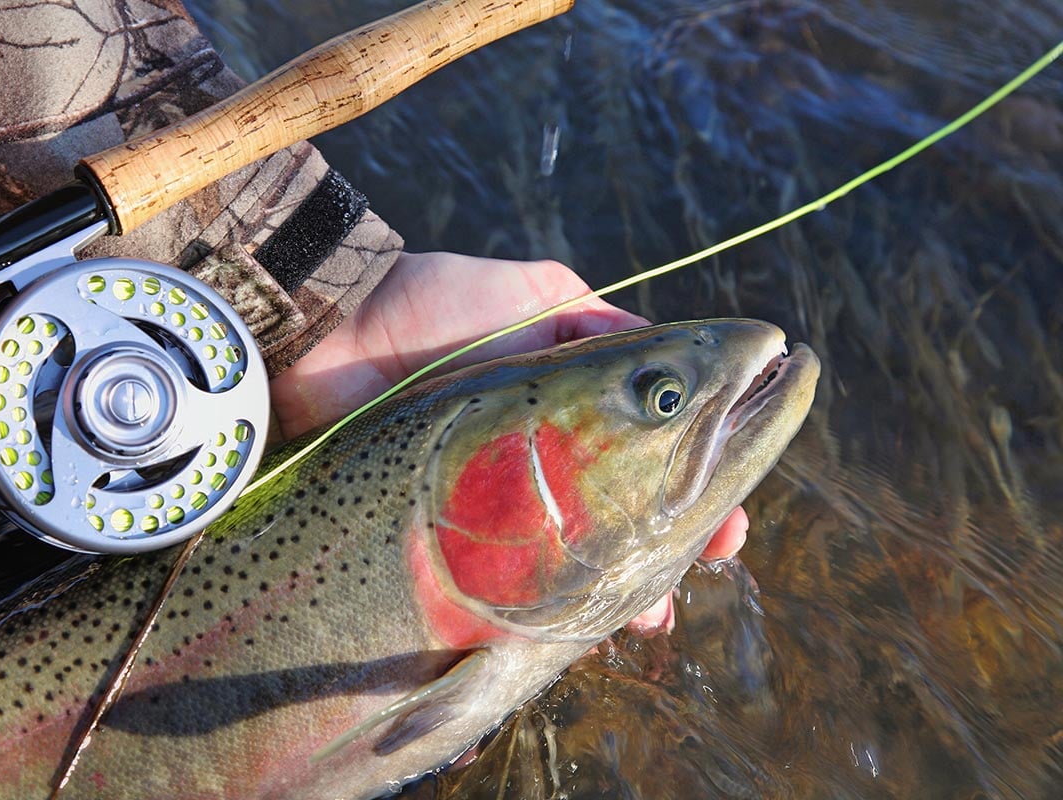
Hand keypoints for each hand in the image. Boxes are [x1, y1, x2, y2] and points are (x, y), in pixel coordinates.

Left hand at [271, 251, 748, 632]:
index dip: (698, 480)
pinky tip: (584, 624)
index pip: (653, 446)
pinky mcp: (454, 528)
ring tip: (649, 616)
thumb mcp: (537, 296)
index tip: (729, 516)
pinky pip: (512, 574)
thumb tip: (688, 361)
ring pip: (573, 551)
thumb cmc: (439, 301)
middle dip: (668, 545)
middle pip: (619, 509)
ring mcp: (499, 495)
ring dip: (618, 586)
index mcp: (573, 398)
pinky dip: (550, 601)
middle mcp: (543, 453)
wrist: (338, 335)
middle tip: (703, 571)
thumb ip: (604, 328)